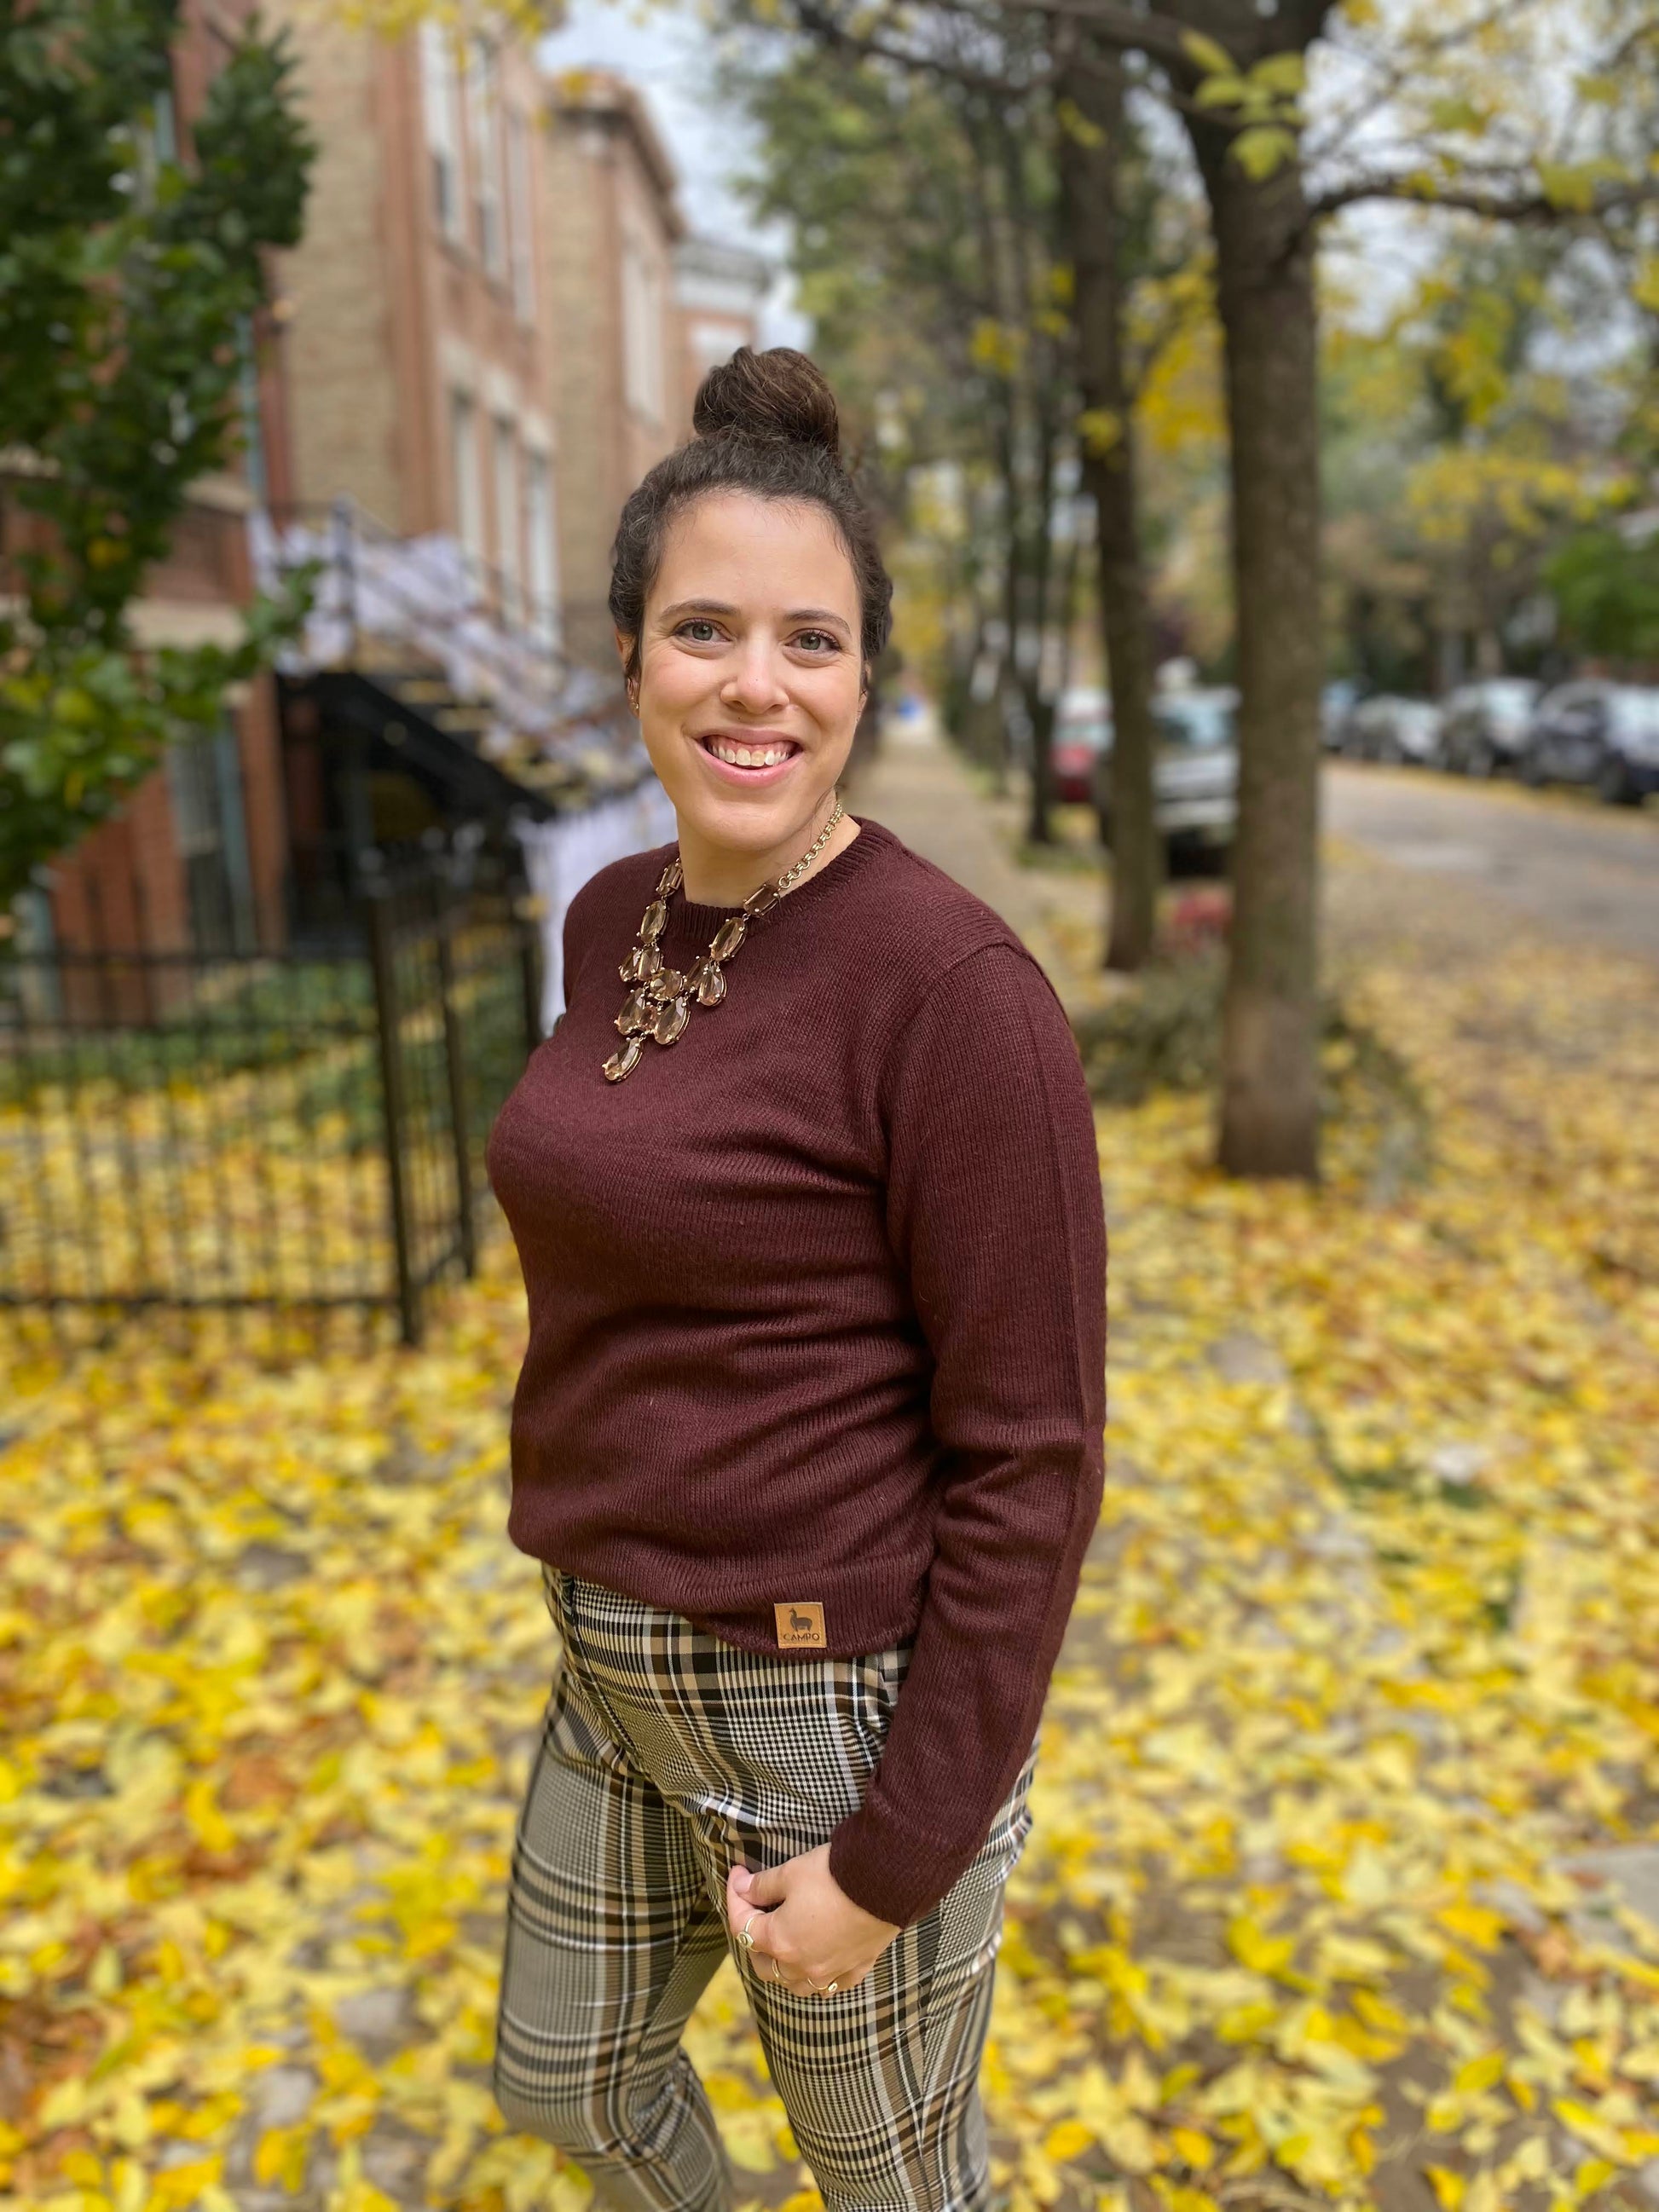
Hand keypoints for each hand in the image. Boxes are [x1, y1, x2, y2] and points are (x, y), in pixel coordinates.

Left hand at [726, 1845, 900, 1996]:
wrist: (886, 1881)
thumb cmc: (834, 1875)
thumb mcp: (790, 1873)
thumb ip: (762, 1885)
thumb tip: (743, 1888)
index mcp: (780, 1941)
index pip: (743, 1925)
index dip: (735, 1897)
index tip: (738, 1876)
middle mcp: (801, 1966)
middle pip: (763, 1964)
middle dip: (753, 1938)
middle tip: (754, 1911)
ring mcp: (830, 1972)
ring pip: (794, 1983)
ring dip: (782, 1966)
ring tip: (782, 1943)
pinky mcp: (855, 1968)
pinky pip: (830, 1985)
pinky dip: (818, 1977)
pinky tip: (818, 1962)